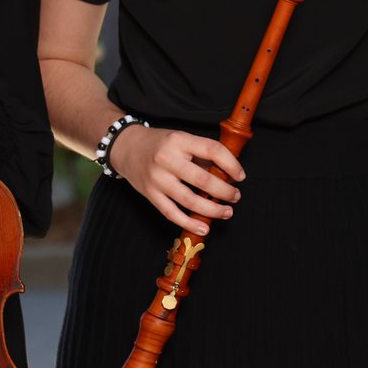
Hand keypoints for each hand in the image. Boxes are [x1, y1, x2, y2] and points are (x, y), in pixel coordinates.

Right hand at [111, 125, 244, 237]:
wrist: (127, 148)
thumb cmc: (160, 144)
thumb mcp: (181, 139)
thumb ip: (202, 155)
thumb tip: (227, 174)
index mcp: (179, 140)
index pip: (212, 150)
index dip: (231, 164)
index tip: (240, 176)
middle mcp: (167, 159)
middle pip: (202, 179)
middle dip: (224, 191)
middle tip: (235, 196)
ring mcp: (157, 178)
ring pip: (189, 200)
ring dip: (212, 209)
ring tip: (226, 212)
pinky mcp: (150, 194)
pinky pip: (172, 213)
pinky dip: (189, 223)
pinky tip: (203, 228)